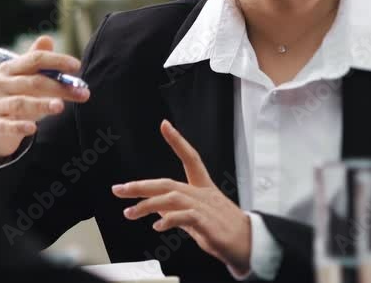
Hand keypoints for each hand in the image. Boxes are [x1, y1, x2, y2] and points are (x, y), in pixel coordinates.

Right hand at [0, 36, 90, 164]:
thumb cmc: (17, 97)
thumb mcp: (25, 78)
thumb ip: (36, 61)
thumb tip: (47, 39)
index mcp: (8, 68)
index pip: (34, 59)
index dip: (56, 61)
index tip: (77, 66)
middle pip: (32, 82)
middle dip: (59, 87)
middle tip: (82, 93)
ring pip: (20, 103)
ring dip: (42, 104)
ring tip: (61, 106)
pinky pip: (7, 126)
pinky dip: (20, 126)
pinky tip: (33, 128)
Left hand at [112, 120, 250, 274]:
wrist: (251, 245)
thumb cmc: (225, 232)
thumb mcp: (197, 220)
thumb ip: (177, 213)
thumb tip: (156, 210)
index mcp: (203, 188)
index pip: (190, 158)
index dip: (178, 141)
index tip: (165, 125)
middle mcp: (204, 194)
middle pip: (168, 182)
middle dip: (141, 185)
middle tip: (119, 189)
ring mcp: (206, 207)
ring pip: (172, 198)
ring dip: (147, 205)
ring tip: (130, 213)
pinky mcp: (208, 223)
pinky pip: (185, 217)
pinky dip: (169, 220)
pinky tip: (157, 225)